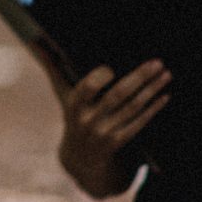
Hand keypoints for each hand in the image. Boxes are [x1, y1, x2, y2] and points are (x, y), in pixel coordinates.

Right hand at [56, 60, 169, 196]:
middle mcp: (88, 121)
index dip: (99, 78)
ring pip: (132, 108)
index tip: (112, 67)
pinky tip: (164, 96)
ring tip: (165, 74)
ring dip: (151, 90)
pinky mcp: (119, 143)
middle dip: (138, 78)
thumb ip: (52, 67)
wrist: (80, 161)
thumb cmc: (72, 116)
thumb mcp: (62, 95)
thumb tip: (35, 40)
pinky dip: (152, 109)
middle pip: (117, 96)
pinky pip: (138, 124)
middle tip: (157, 62)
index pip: (86, 89)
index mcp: (73, 106)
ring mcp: (105, 133)